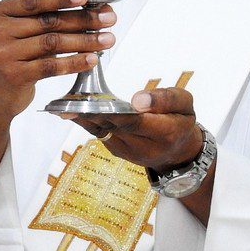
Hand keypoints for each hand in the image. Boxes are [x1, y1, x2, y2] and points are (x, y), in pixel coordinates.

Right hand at [0, 0, 115, 122]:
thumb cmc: (13, 56)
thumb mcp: (19, 32)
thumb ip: (44, 19)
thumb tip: (93, 9)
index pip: (34, 1)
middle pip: (48, 21)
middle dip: (83, 19)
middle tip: (109, 19)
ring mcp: (4, 54)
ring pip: (52, 43)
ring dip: (84, 40)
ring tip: (108, 39)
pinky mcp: (14, 75)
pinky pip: (51, 66)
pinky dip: (74, 62)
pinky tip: (92, 59)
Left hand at [71, 87, 203, 172]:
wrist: (176, 150)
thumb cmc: (180, 121)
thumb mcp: (185, 104)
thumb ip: (166, 99)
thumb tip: (139, 100)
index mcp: (165, 134)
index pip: (137, 122)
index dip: (116, 112)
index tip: (98, 101)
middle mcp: (143, 147)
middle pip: (114, 127)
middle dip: (93, 113)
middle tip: (71, 101)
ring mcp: (126, 151)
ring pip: (102, 130)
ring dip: (83, 117)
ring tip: (63, 105)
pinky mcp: (115, 149)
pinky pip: (98, 132)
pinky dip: (84, 120)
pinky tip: (69, 109)